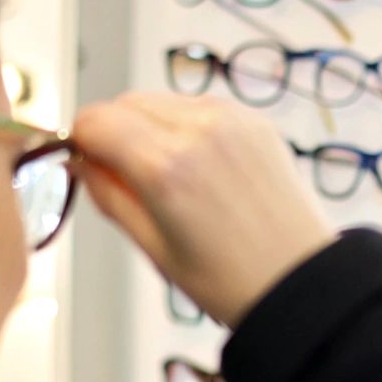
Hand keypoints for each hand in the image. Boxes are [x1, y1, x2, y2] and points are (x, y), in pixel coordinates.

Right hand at [69, 93, 333, 327]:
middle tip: (124, 176)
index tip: (87, 164)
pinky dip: (185, 125)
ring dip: (148, 126)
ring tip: (169, 178)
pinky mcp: (254, 119)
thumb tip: (79, 162)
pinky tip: (200, 168)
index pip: (94, 120)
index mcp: (165, 167)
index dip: (80, 141)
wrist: (302, 282)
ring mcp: (231, 119)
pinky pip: (198, 105)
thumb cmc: (231, 281)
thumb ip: (108, 195)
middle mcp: (198, 130)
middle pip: (124, 102)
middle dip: (113, 132)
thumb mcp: (154, 248)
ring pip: (160, 100)